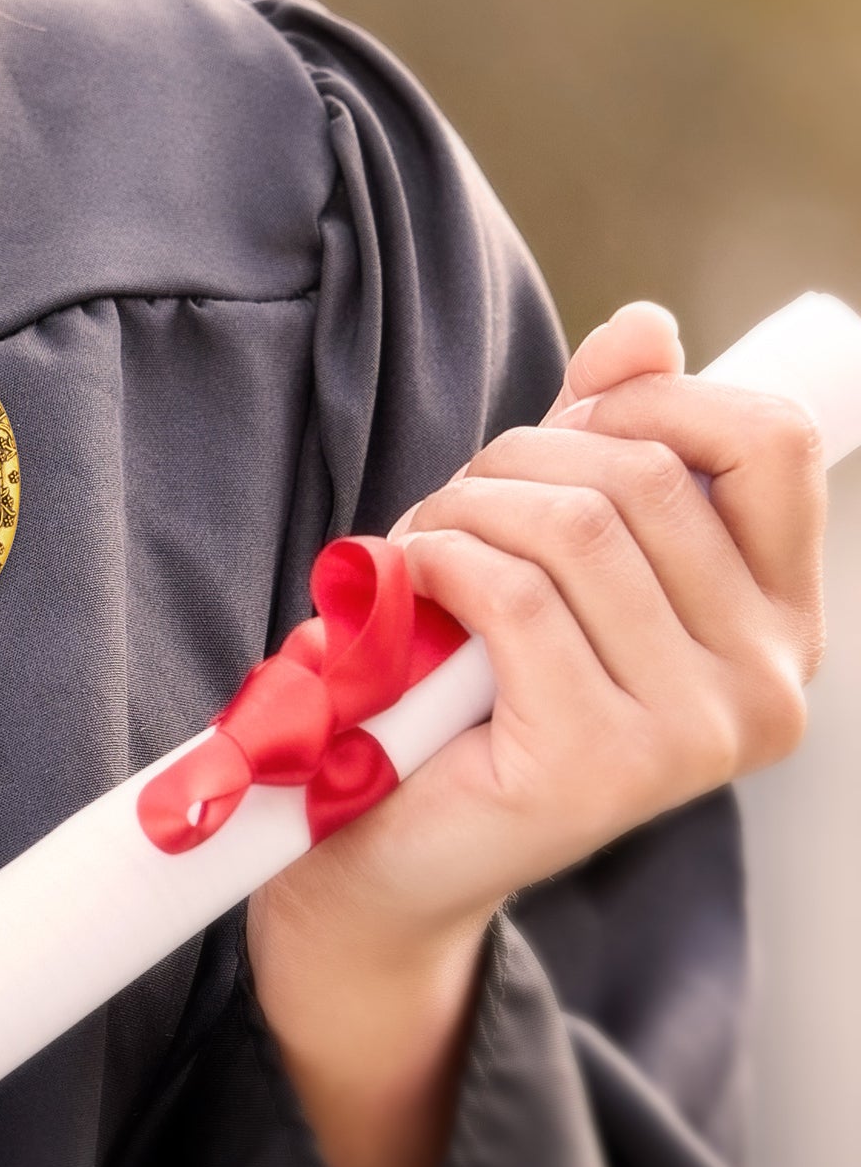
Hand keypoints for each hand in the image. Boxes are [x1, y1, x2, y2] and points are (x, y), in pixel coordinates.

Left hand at [247, 301, 826, 1166]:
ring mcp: (693, 735)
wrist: (387, 840)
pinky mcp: (601, 765)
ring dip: (464, 509)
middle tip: (454, 508)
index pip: (773, 442)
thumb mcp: (549, 538)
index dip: (654, 398)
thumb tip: (647, 326)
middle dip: (516, 460)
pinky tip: (403, 587)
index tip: (568, 425)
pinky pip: (512, 594)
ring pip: (574, 524)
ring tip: (423, 549)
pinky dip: (435, 562)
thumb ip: (606, 435)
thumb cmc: (471, 677)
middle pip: (643, 473)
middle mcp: (766, 684)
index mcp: (779, 622)